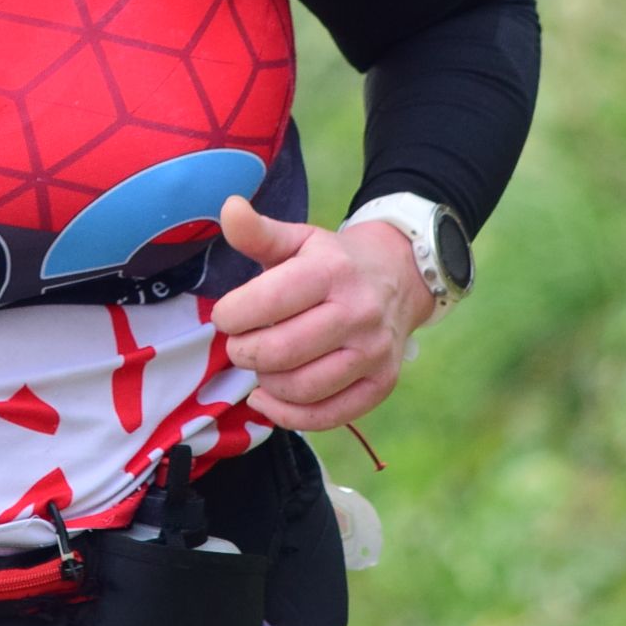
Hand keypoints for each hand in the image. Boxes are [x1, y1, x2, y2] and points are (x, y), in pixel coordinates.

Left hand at [207, 198, 434, 431]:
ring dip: (265, 382)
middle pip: (280, 352)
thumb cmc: (333, 262)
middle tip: (240, 344)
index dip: (231, 316)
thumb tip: (228, 208)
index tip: (226, 316)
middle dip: (243, 352)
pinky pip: (327, 417)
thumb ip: (258, 232)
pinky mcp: (381, 385)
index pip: (267, 302)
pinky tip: (269, 397)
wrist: (399, 278)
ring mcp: (374, 352)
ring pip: (301, 388)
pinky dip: (287, 415)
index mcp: (331, 271)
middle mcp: (359, 312)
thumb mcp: (298, 240)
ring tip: (260, 365)